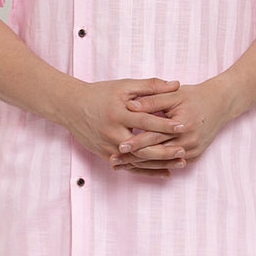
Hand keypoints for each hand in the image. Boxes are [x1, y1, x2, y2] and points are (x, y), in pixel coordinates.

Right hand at [62, 78, 186, 174]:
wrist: (71, 107)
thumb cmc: (100, 94)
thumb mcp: (124, 86)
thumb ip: (150, 86)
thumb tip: (175, 84)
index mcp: (117, 113)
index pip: (144, 121)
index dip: (164, 124)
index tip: (182, 126)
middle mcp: (112, 133)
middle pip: (141, 147)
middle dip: (164, 151)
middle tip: (184, 151)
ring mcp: (108, 147)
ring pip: (137, 160)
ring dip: (159, 163)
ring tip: (180, 163)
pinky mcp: (105, 155)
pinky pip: (129, 166)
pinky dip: (147, 170)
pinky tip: (165, 171)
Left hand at [110, 79, 236, 169]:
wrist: (221, 104)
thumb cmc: (194, 96)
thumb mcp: (173, 94)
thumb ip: (152, 100)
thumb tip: (130, 105)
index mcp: (184, 125)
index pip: (155, 137)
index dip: (136, 142)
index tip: (118, 145)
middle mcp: (189, 142)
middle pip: (156, 154)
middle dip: (134, 158)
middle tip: (113, 160)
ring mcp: (192, 152)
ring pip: (161, 163)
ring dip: (140, 165)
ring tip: (120, 166)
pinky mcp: (193, 157)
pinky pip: (169, 164)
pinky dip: (153, 166)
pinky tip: (136, 166)